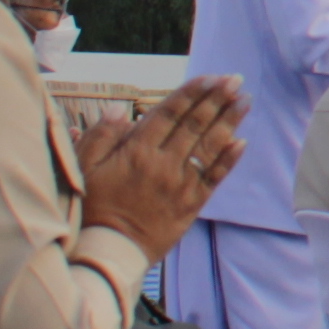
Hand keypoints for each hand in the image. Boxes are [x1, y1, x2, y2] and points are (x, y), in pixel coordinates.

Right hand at [76, 75, 245, 260]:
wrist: (108, 251)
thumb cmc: (91, 209)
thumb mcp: (84, 169)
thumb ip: (100, 137)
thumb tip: (117, 111)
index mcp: (137, 150)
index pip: (170, 113)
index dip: (192, 93)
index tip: (210, 77)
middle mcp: (164, 163)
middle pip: (195, 125)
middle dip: (217, 99)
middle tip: (235, 79)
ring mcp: (181, 184)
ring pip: (209, 146)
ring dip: (229, 121)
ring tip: (245, 100)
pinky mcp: (191, 204)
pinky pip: (214, 178)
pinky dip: (229, 159)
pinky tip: (241, 142)